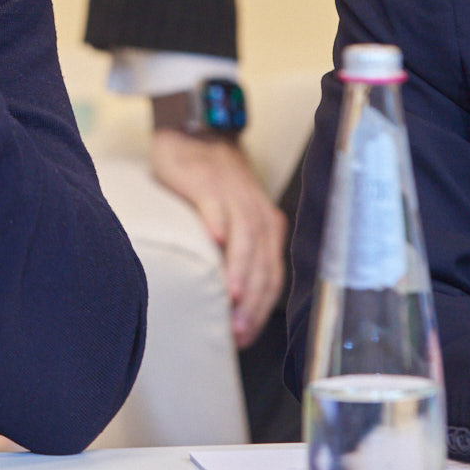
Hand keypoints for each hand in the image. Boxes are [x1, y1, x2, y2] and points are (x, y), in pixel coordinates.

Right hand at [149, 124, 284, 346]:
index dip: (261, 309)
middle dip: (253, 299)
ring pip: (245, 236)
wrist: (197, 132)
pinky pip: (216, 202)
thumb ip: (240, 253)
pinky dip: (218, 220)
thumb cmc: (213, 186)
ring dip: (240, 268)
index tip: (243, 336)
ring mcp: (232, 194)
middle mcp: (257, 212)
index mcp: (267, 227)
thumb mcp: (236, 219)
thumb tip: (232, 306)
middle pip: (262, 261)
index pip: (272, 275)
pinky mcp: (206, 179)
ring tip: (230, 297)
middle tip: (237, 329)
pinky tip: (213, 240)